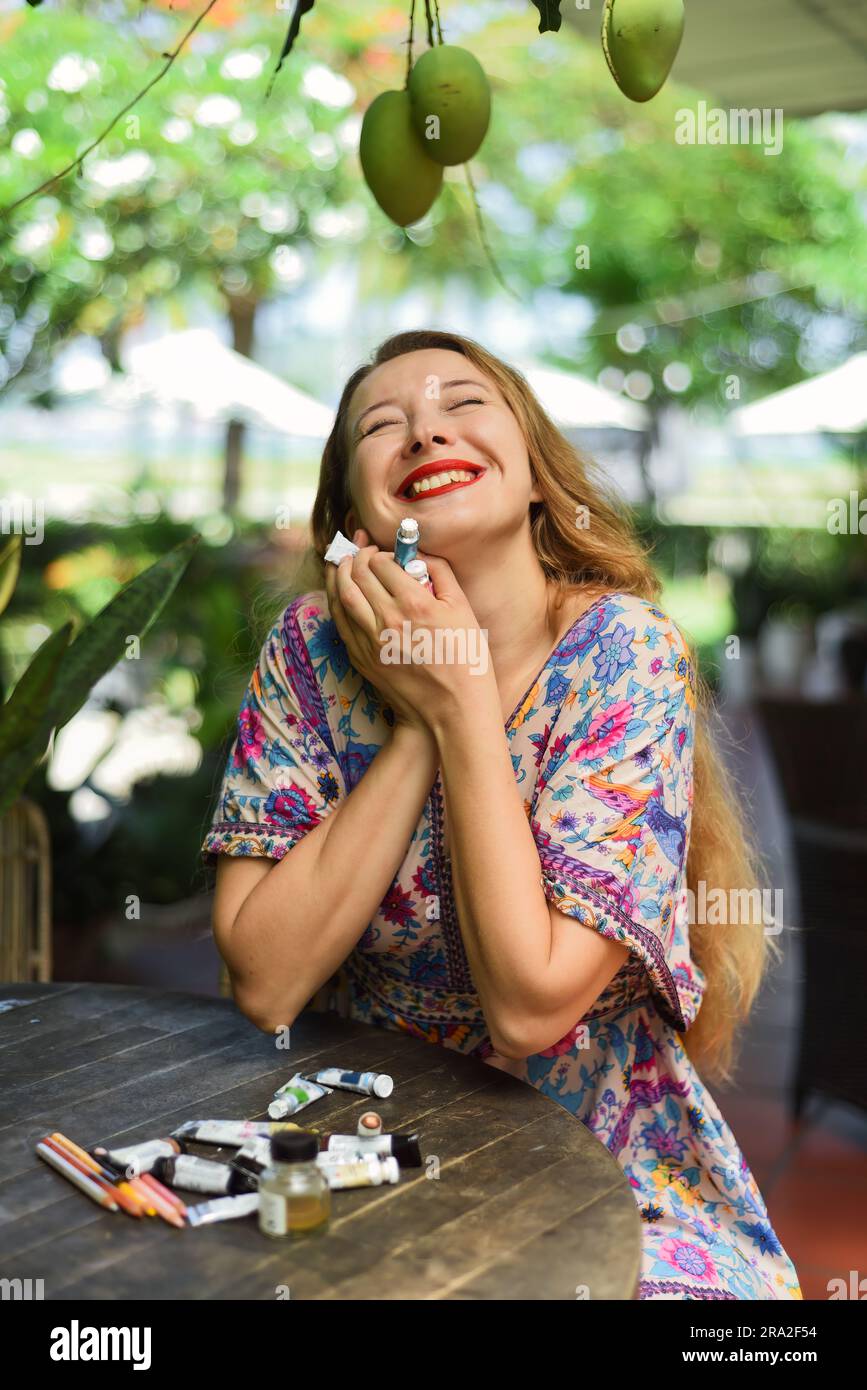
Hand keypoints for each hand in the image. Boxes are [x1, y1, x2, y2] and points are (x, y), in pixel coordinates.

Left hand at [324, 527, 493, 735]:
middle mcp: (387, 620)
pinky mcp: (362, 658)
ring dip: (338, 573)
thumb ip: (441, 573)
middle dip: (356, 556)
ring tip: (341, 561)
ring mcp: (370, 641)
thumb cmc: (465, 659)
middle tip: (361, 549)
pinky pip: (340, 622)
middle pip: (358, 575)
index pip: (382, 564)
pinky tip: (339, 592)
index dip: (380, 552)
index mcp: (414, 604)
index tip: (385, 553)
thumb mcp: (463, 609)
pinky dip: (336, 601)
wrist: (452, 709)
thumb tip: (420, 553)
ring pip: (342, 596)